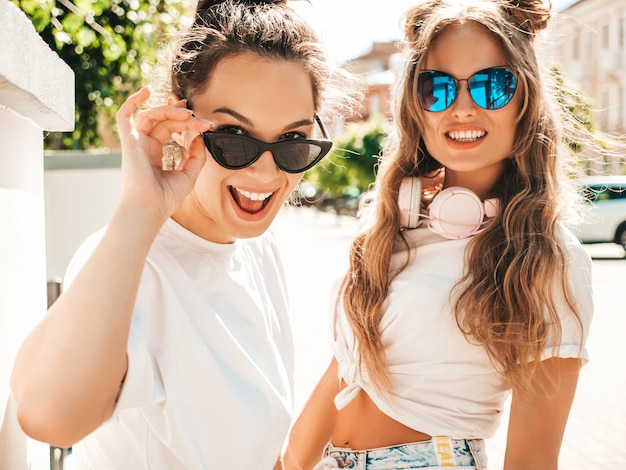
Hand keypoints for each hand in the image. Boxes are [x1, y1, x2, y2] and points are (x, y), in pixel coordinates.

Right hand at [115, 87, 212, 222]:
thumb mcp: (189, 175)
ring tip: (186, 113)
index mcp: (155, 154)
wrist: (151, 208)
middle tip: (198, 117)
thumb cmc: (166, 198)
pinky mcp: (129, 142)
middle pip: (164, 121)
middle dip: (182, 116)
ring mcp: (136, 143)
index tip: (202, 122)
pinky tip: (146, 91)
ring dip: (169, 111)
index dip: (185, 122)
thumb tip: (200, 138)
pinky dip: (133, 101)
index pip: (170, 129)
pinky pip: (125, 116)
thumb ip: (196, 156)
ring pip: (150, 116)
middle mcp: (144, 146)